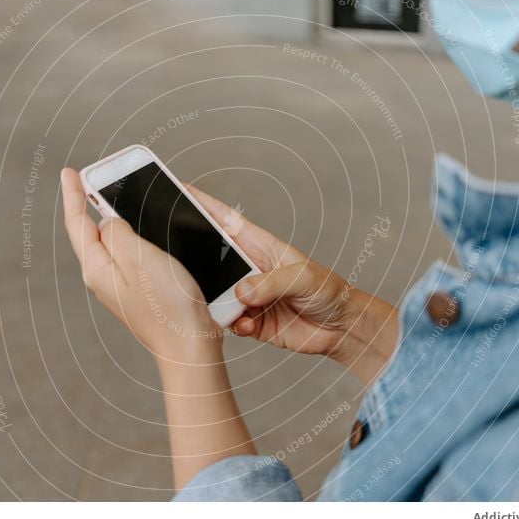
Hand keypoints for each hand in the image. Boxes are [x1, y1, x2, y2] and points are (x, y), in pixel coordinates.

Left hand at [61, 168, 222, 365]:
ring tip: (115, 200)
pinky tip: (142, 232)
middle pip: (91, 233)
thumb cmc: (168, 306)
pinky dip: (132, 238)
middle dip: (89, 205)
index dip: (72, 195)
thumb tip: (108, 222)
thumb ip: (118, 233)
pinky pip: (130, 257)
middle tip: (89, 181)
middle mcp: (104, 279)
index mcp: (98, 268)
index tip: (68, 173)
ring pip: (112, 244)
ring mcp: (121, 288)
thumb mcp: (140, 257)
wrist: (189, 347)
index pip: (77, 224)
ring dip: (114, 220)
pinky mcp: (140, 292)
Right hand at [188, 185, 397, 377]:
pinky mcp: (250, 320)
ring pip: (214, 294)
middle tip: (182, 265)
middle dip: (194, 260)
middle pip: (210, 257)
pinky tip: (250, 325)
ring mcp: (247, 295)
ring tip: (232, 308)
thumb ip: (271, 283)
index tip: (176, 189)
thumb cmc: (329, 291)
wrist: (342, 328)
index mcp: (259, 246)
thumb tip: (241, 292)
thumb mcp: (303, 278)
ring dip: (216, 302)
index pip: (225, 220)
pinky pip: (228, 322)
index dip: (201, 204)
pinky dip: (234, 325)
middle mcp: (248, 269)